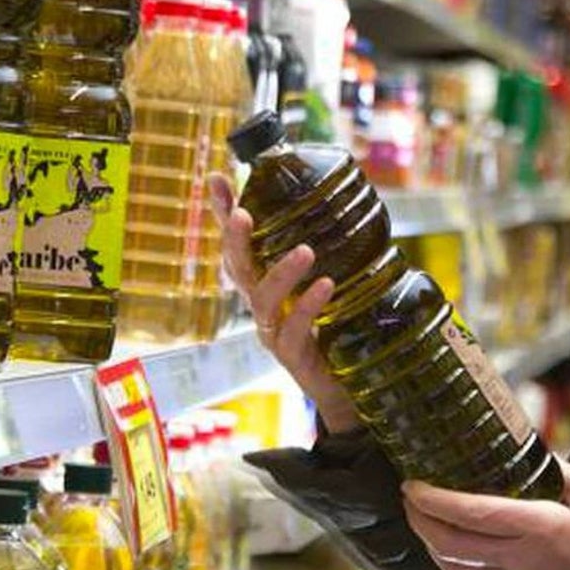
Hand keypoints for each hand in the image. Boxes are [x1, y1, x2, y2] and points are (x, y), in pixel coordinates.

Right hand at [208, 174, 358, 433]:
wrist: (347, 389)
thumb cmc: (334, 330)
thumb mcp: (330, 284)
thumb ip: (333, 251)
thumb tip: (352, 206)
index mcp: (264, 284)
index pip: (237, 243)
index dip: (223, 213)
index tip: (218, 179)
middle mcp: (260, 307)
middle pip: (236, 269)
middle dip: (234, 240)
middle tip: (242, 213)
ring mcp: (272, 332)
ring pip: (261, 301)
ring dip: (280, 273)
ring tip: (305, 251)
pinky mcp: (292, 356)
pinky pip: (293, 329)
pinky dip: (307, 306)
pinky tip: (324, 286)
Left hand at [402, 461, 569, 569]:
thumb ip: (561, 472)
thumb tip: (534, 451)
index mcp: (540, 526)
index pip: (474, 513)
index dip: (436, 500)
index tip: (413, 484)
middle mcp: (521, 555)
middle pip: (451, 543)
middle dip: (420, 519)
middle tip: (408, 495)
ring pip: (454, 565)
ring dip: (427, 540)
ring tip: (418, 516)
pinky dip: (447, 559)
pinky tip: (444, 542)